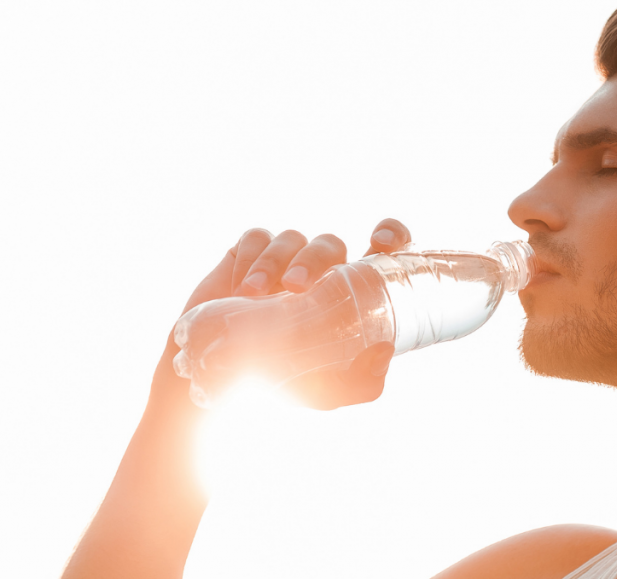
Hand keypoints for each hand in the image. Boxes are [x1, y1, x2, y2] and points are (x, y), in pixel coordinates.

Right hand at [160, 219, 412, 409]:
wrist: (216, 376)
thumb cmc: (278, 381)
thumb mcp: (326, 391)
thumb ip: (362, 383)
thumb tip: (383, 353)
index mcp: (351, 294)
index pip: (384, 250)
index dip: (392, 234)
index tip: (381, 244)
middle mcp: (322, 272)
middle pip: (332, 244)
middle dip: (315, 259)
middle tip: (295, 288)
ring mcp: (285, 260)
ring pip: (294, 238)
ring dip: (274, 261)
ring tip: (255, 294)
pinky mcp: (249, 254)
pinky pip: (256, 237)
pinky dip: (249, 258)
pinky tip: (238, 288)